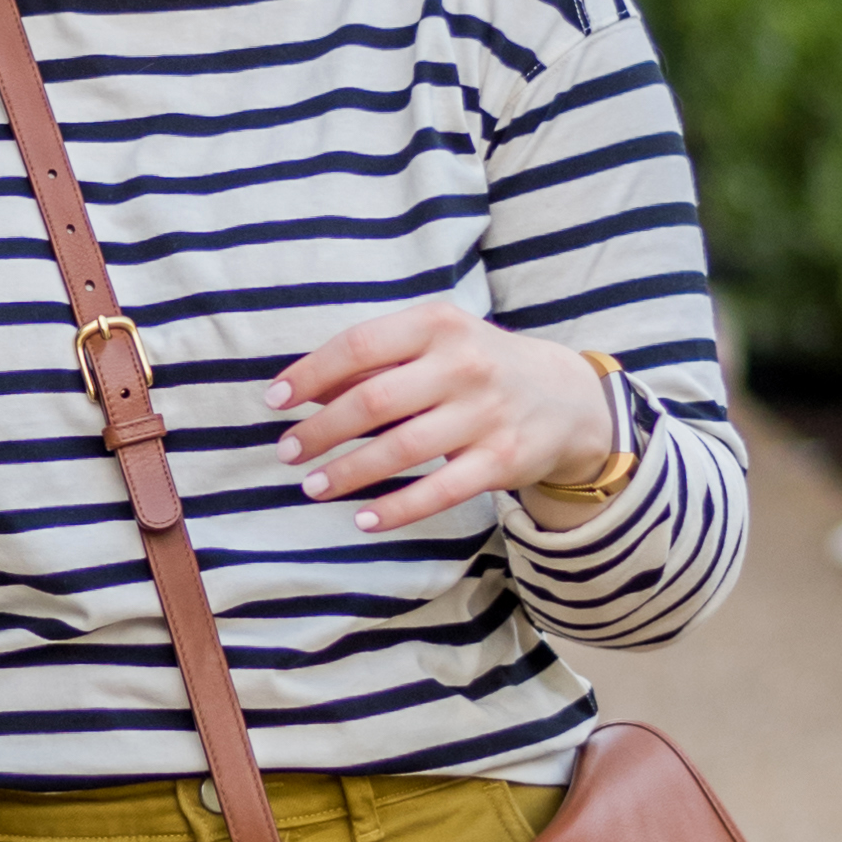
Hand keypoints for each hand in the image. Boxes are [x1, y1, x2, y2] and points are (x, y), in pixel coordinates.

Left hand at [274, 313, 623, 535]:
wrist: (566, 397)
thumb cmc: (478, 366)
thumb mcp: (434, 342)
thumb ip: (375, 359)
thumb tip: (303, 388)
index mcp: (438, 324)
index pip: (358, 345)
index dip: (309, 374)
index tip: (275, 400)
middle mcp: (464, 364)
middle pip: (373, 401)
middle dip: (320, 430)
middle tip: (288, 452)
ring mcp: (486, 414)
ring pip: (399, 450)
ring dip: (346, 472)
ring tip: (314, 486)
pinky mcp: (502, 461)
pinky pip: (438, 492)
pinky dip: (396, 509)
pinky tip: (363, 518)